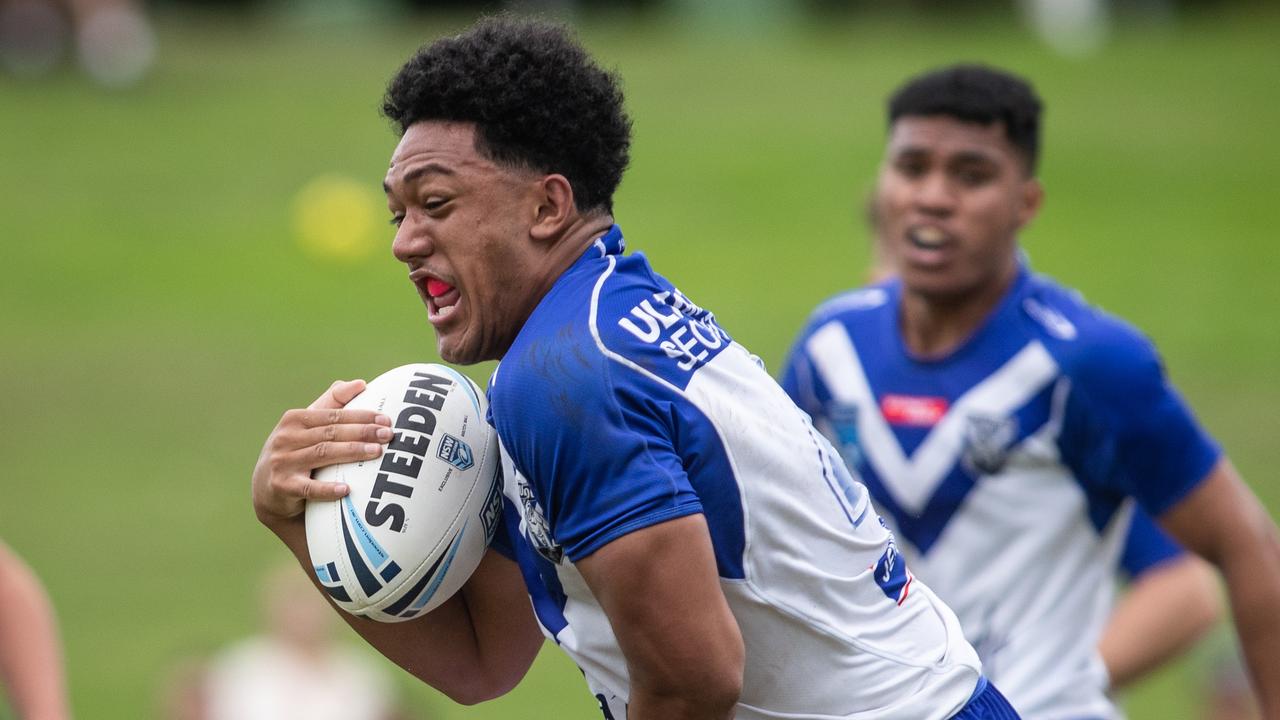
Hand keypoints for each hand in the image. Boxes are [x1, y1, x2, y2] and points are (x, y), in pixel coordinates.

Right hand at [251, 379, 391, 528]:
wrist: (267, 490)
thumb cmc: (296, 452)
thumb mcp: (308, 426)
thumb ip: (332, 404)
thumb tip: (361, 383)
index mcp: (295, 419)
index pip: (333, 415)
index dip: (360, 416)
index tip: (385, 419)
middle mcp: (286, 437)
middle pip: (331, 433)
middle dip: (362, 432)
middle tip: (388, 435)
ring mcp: (282, 461)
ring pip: (322, 454)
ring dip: (351, 452)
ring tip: (376, 452)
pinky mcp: (282, 486)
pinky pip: (308, 488)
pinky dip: (327, 489)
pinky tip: (346, 489)